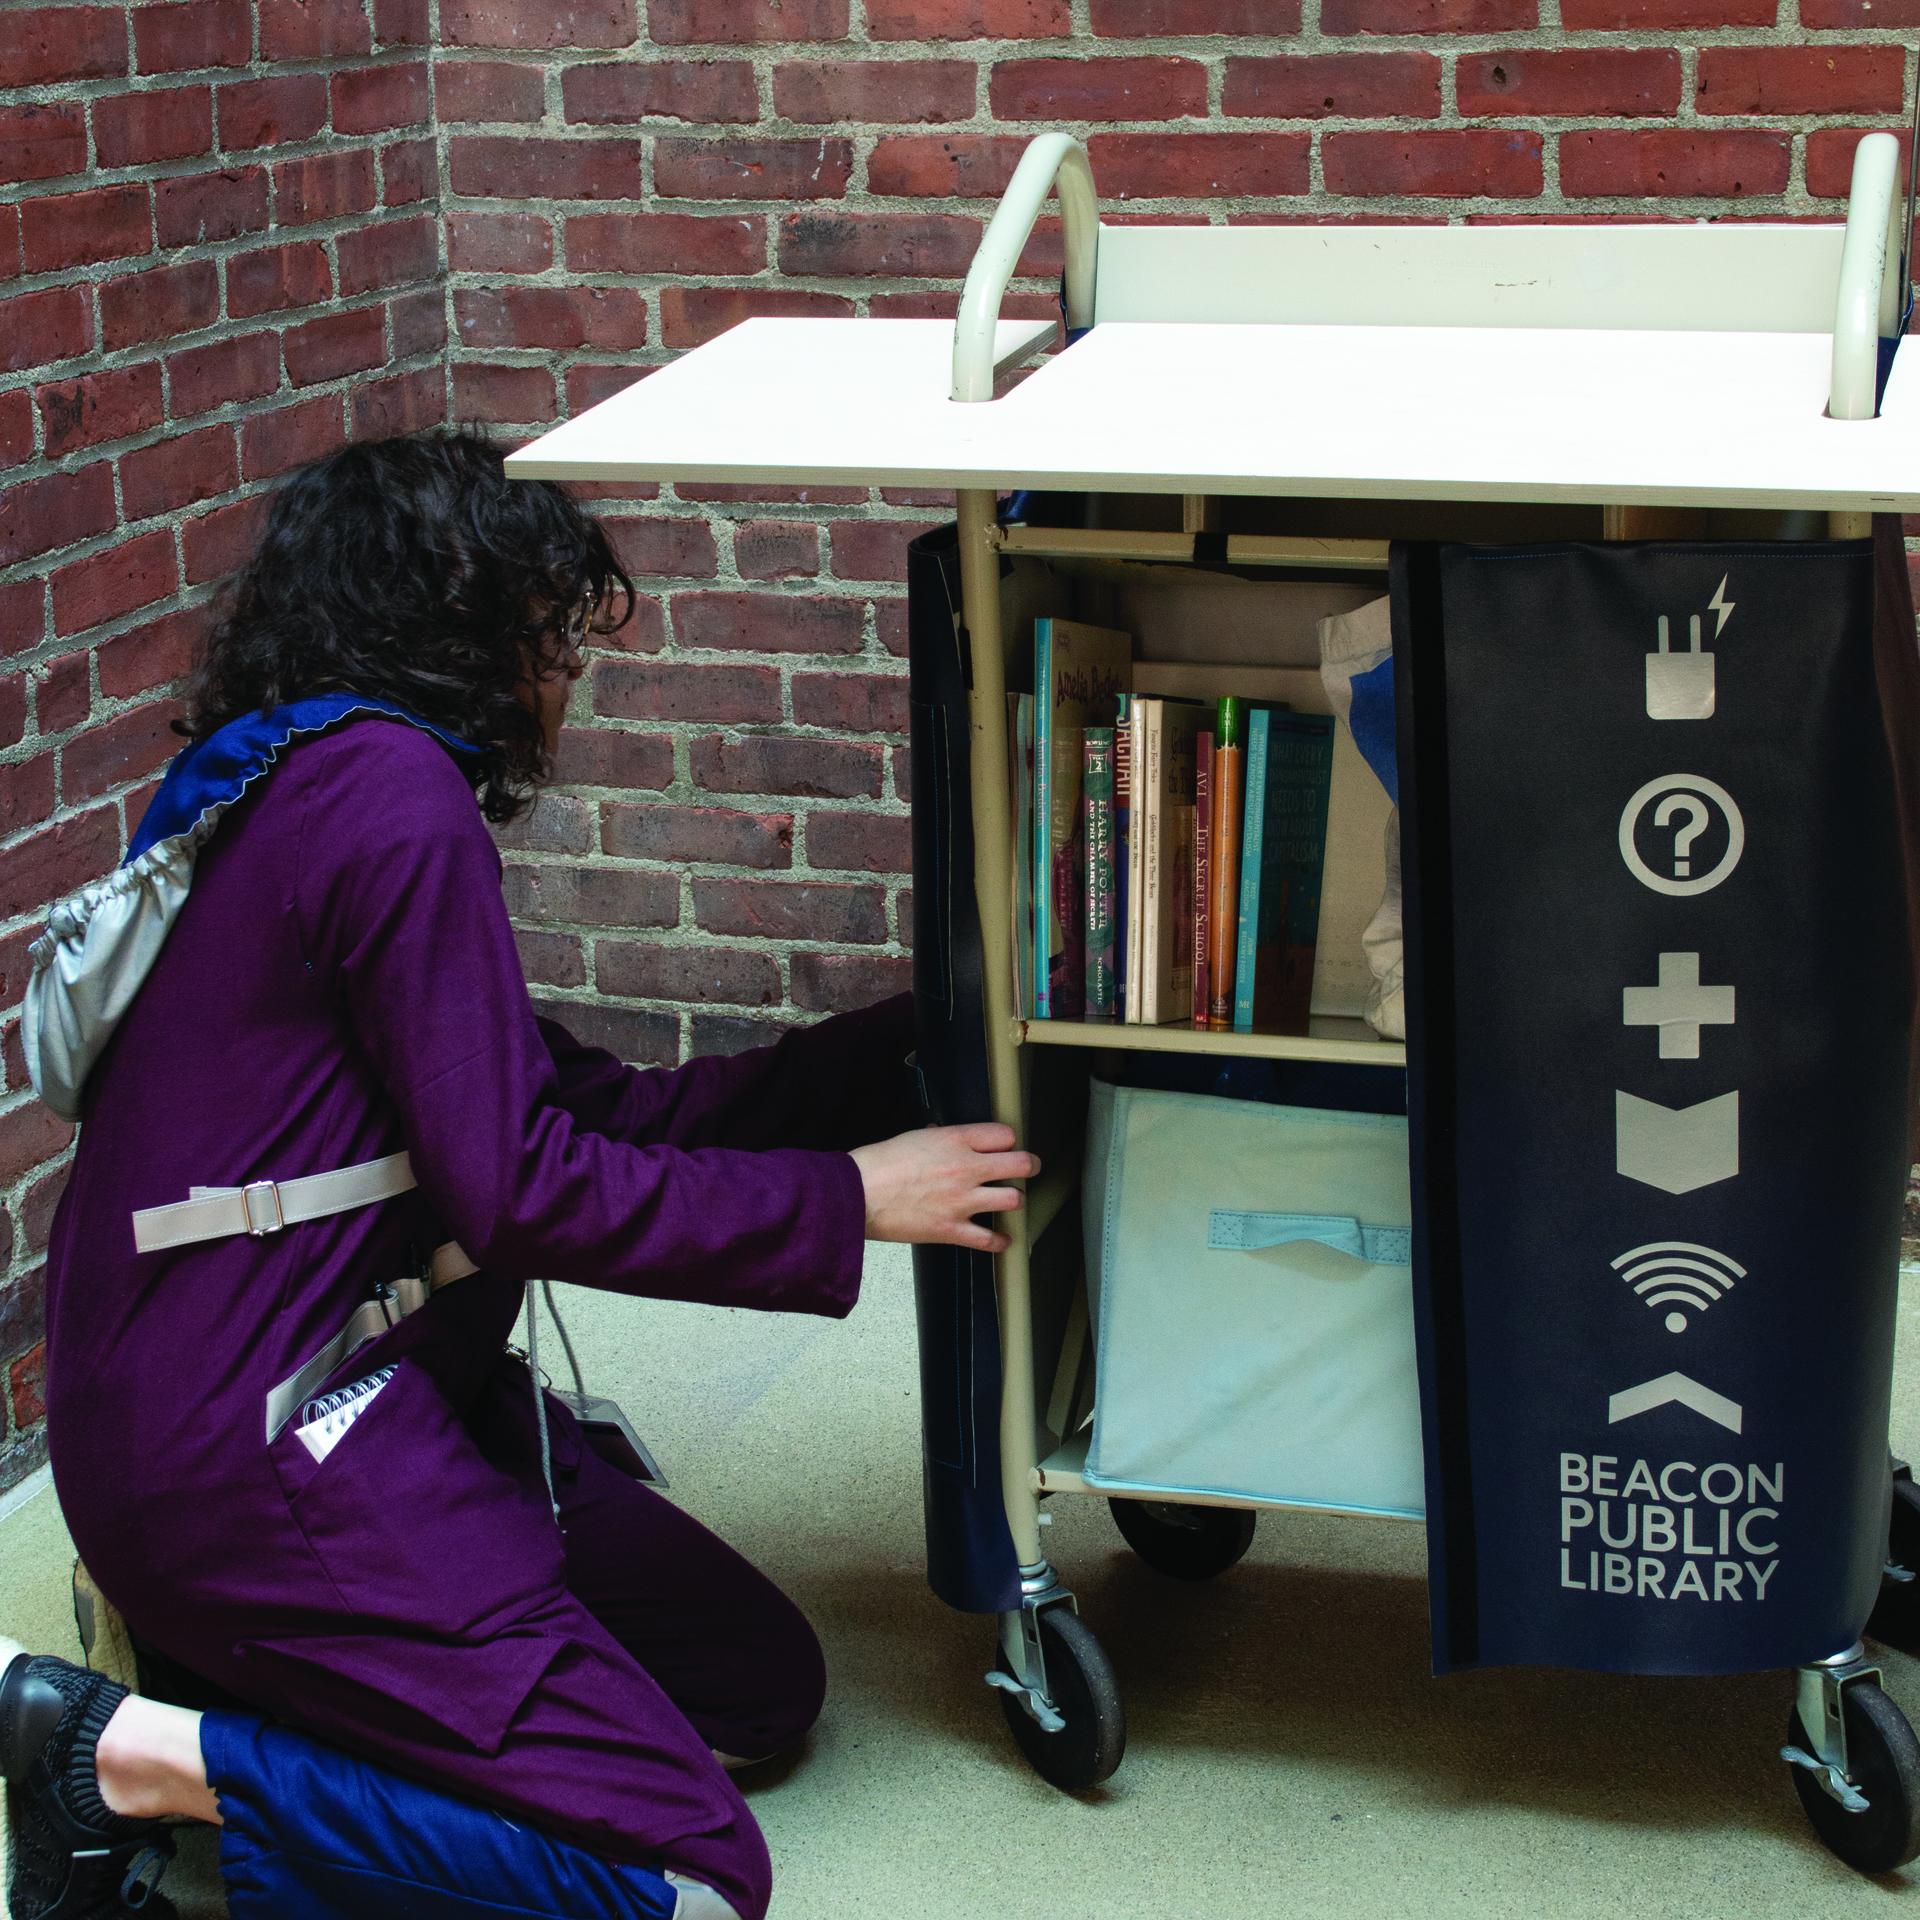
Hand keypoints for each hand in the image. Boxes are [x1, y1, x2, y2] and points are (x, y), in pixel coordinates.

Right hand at [850, 1123, 1039, 1253]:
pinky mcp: (952, 1230)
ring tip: (1010, 1200)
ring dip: (1014, 1200)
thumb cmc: (878, 1165)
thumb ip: (941, 1140)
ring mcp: (962, 1201)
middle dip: (1029, 1166)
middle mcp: (966, 1168)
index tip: (1007, 1146)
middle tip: (1028, 1168)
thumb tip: (951, 1143)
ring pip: (1014, 1199)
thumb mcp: (914, 1138)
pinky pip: (989, 1239)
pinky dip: (1000, 1241)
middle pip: (1021, 1164)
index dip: (1009, 1140)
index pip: (1005, 1134)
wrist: (857, 1194)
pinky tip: (1002, 1239)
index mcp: (955, 1140)